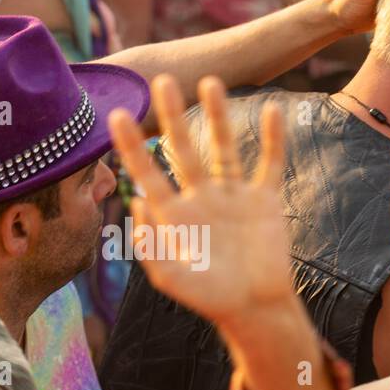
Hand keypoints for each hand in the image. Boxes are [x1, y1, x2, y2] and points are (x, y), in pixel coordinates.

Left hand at [108, 74, 293, 328]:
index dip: (131, 146)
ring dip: (218, 116)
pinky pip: (268, 164)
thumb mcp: (172, 279)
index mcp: (174, 214)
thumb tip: (137, 202)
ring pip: (224, 147)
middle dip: (171, 116)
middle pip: (183, 148)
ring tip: (210, 82)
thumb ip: (151, 245)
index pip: (147, 173)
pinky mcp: (264, 200)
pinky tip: (272, 110)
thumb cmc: (210, 298)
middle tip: (161, 80)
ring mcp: (233, 196)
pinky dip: (272, 139)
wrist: (256, 308)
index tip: (117, 114)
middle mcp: (201, 198)